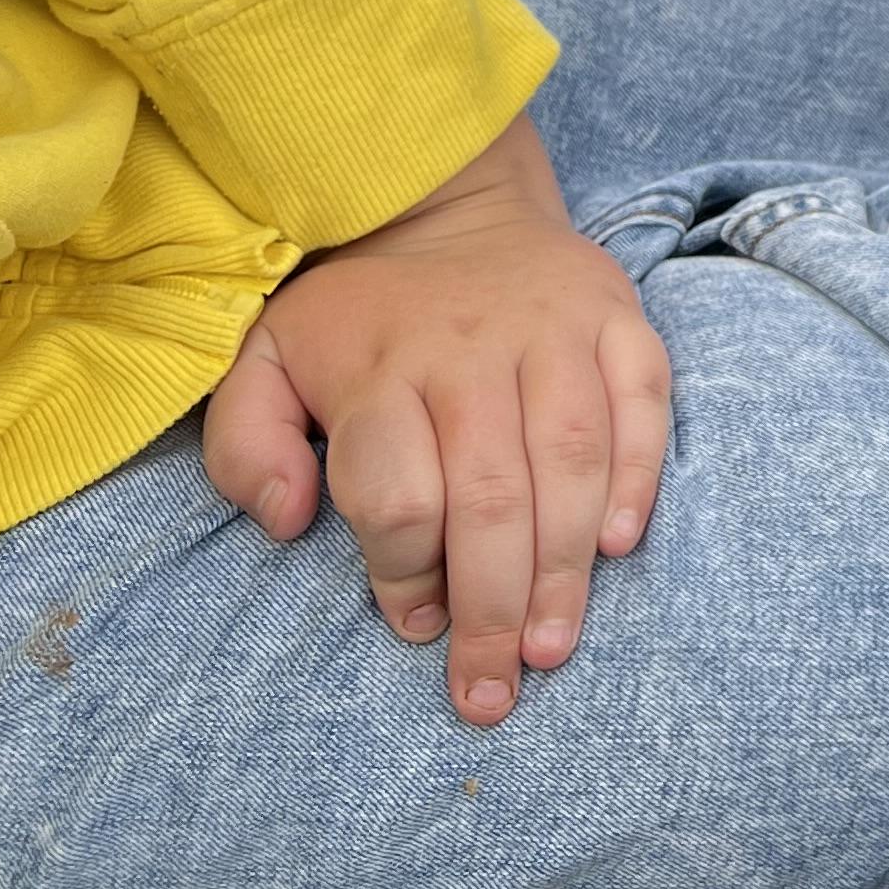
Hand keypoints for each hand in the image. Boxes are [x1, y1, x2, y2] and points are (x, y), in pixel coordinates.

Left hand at [202, 114, 671, 727]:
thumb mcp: (262, 360)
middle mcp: (469, 349)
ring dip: (565, 566)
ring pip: (570, 459)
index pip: (396, 495)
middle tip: (494, 691)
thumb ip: (244, 444)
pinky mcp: (615, 316)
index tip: (414, 626)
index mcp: (379, 366)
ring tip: (553, 645)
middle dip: (492, 608)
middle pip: (489, 497)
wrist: (448, 197)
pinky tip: (616, 544)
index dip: (403, 576)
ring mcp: (553, 329)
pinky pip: (643, 399)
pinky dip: (638, 473)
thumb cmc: (357, 310)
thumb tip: (286, 522)